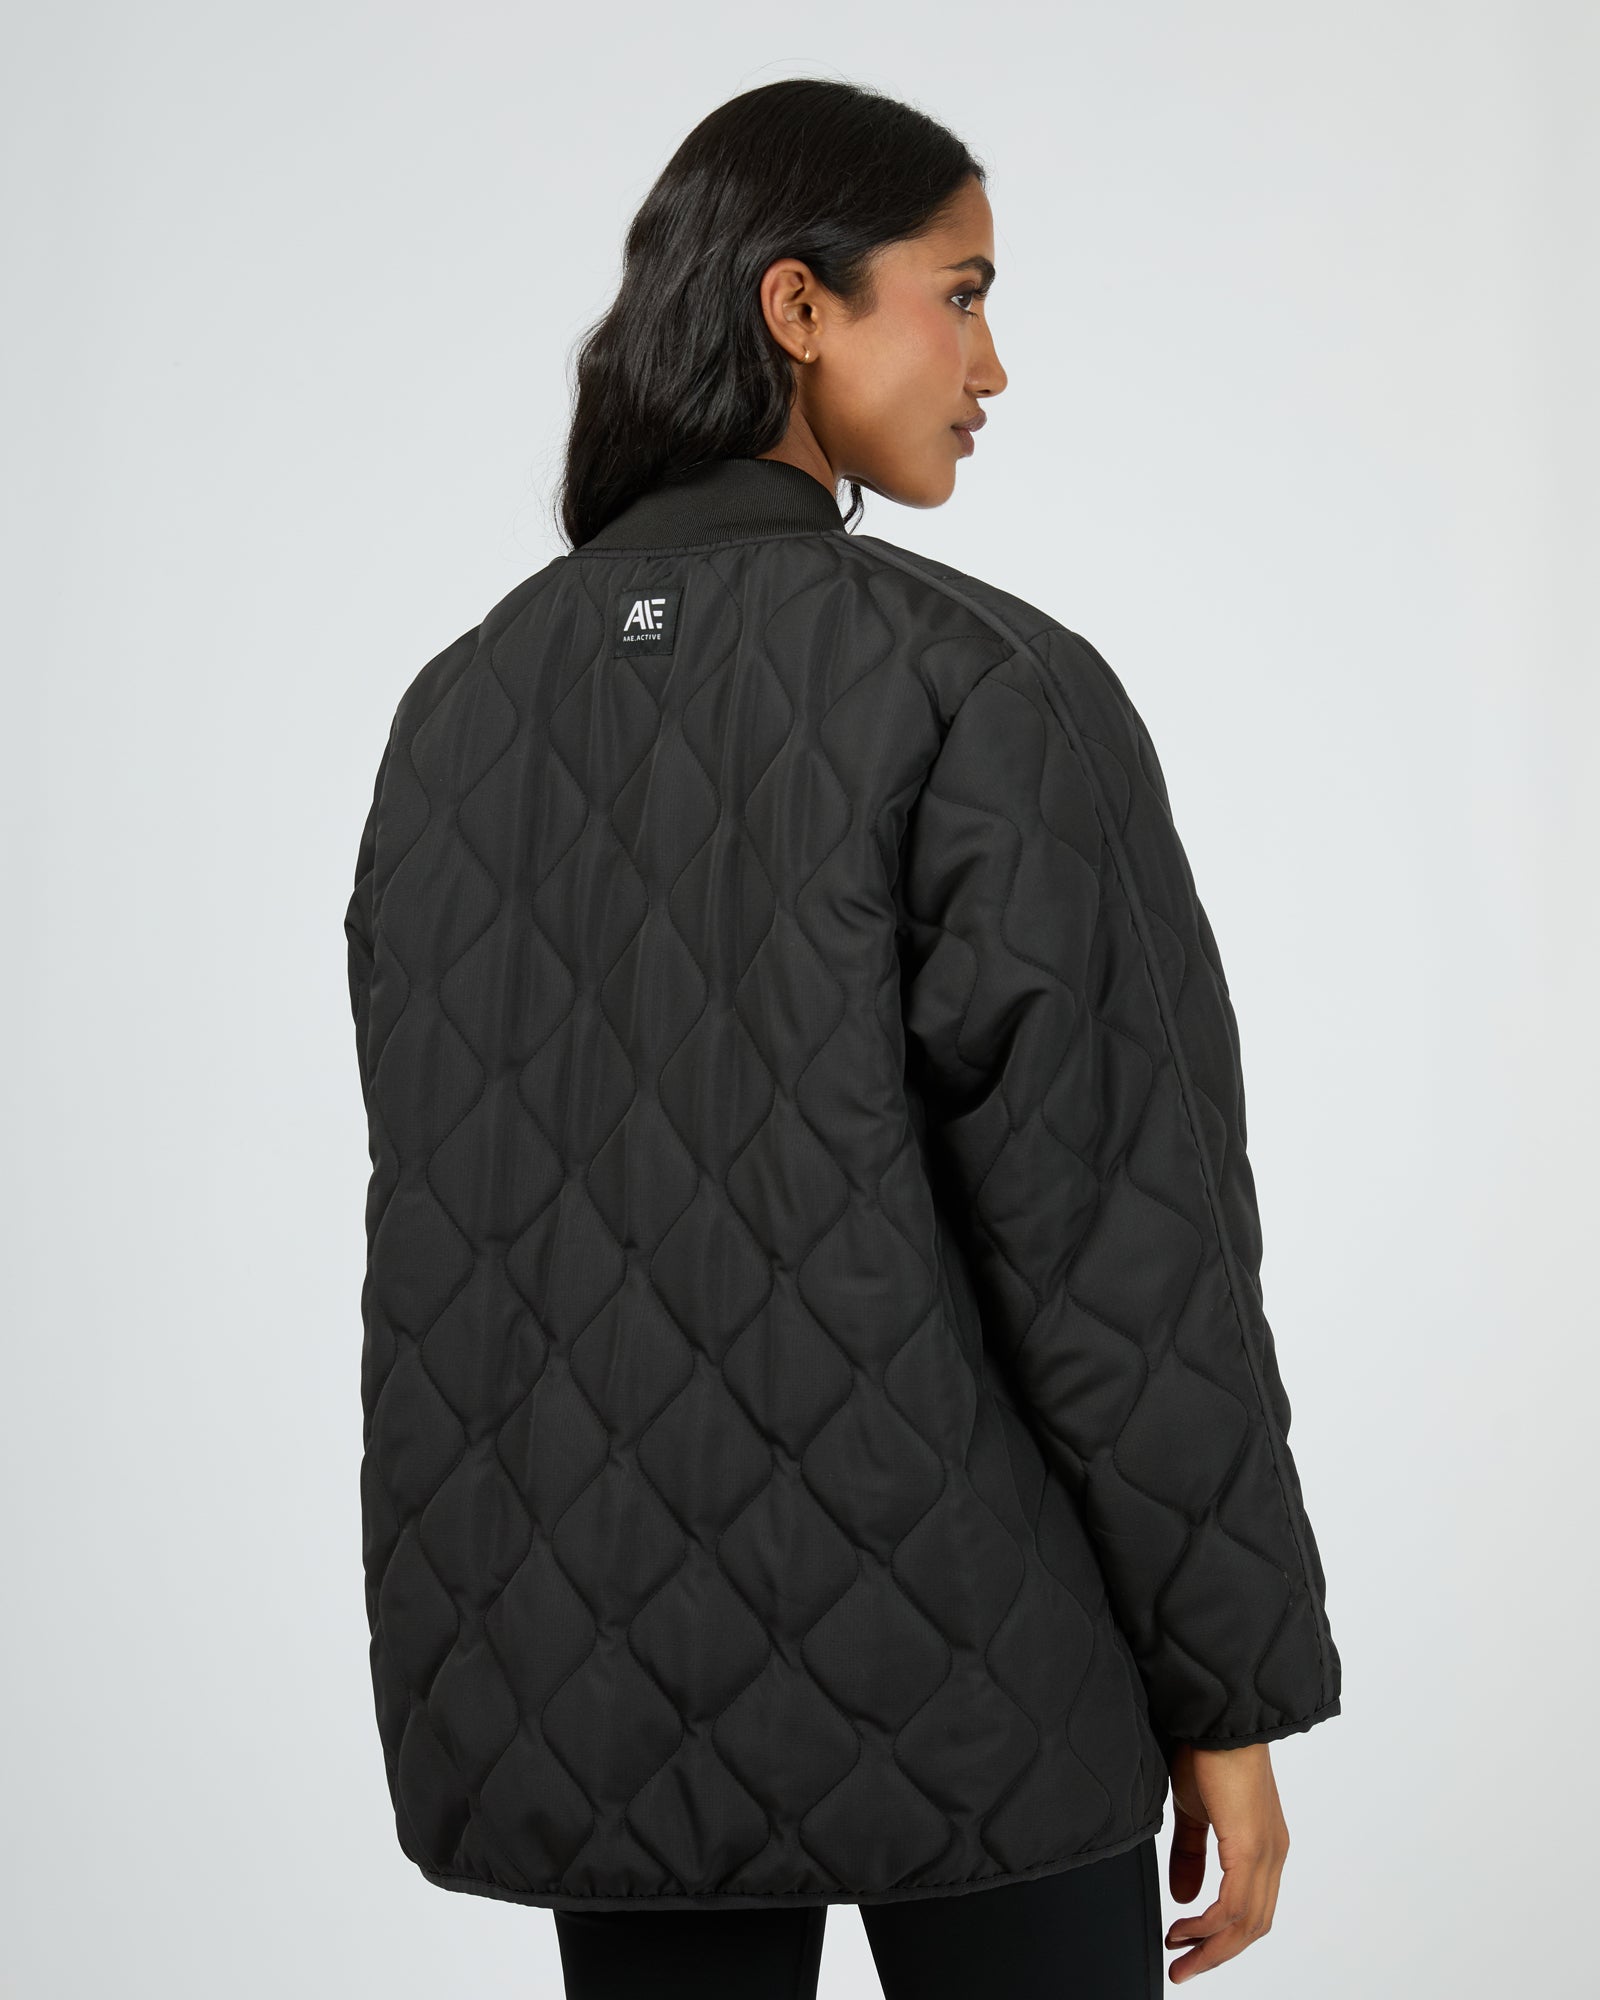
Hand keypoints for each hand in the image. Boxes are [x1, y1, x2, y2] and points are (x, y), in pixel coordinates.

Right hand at [1162, 1740, 1288, 1982]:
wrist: (1215, 1719)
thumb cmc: (1206, 1752)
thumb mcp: (1193, 1810)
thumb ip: (1190, 1854)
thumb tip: (1186, 1898)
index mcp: (1262, 1846)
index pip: (1251, 1909)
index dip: (1221, 1936)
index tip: (1187, 1947)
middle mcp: (1272, 1854)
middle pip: (1252, 1926)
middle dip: (1215, 1953)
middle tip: (1183, 1968)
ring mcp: (1266, 1852)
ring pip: (1247, 1923)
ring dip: (1211, 1946)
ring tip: (1179, 1956)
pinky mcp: (1250, 1847)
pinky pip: (1235, 1904)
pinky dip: (1210, 1924)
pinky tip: (1186, 1928)